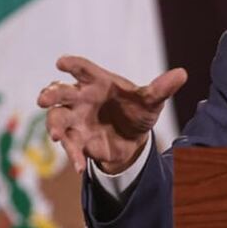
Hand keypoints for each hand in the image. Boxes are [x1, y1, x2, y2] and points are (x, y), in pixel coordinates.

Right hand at [36, 56, 186, 173]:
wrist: (134, 138)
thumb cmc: (137, 110)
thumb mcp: (151, 101)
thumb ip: (162, 88)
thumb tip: (183, 73)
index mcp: (97, 82)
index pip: (82, 69)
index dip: (71, 65)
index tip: (61, 62)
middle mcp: (81, 98)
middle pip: (59, 92)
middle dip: (50, 94)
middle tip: (44, 99)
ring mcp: (75, 119)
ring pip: (56, 119)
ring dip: (54, 127)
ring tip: (57, 136)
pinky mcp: (77, 140)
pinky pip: (70, 146)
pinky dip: (74, 155)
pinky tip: (80, 165)